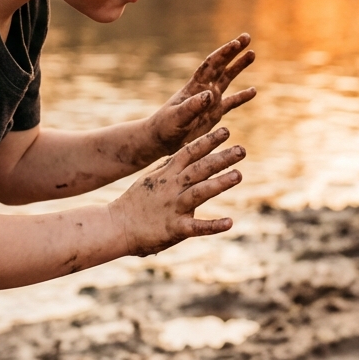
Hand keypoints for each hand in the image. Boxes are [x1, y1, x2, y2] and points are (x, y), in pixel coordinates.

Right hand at [110, 127, 244, 256]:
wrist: (116, 225)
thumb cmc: (136, 202)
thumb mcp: (153, 178)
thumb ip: (172, 166)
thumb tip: (188, 151)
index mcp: (167, 174)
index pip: (189, 152)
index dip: (207, 141)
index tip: (225, 131)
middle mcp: (172, 187)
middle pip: (200, 169)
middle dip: (221, 158)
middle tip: (242, 149)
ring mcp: (173, 207)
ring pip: (199, 192)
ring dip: (219, 183)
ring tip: (238, 175)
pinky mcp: (174, 228)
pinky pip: (196, 227)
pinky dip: (212, 225)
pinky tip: (229, 222)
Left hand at [143, 34, 255, 157]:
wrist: (159, 139)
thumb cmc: (165, 127)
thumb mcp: (178, 117)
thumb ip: (193, 106)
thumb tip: (210, 94)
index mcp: (195, 87)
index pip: (212, 65)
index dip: (224, 53)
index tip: (237, 43)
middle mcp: (204, 89)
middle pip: (221, 66)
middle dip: (233, 52)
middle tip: (247, 37)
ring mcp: (210, 101)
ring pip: (227, 79)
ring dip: (239, 66)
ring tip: (252, 53)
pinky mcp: (213, 113)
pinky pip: (231, 102)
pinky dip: (242, 96)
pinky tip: (253, 90)